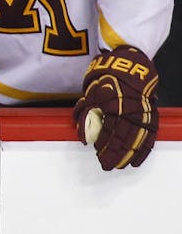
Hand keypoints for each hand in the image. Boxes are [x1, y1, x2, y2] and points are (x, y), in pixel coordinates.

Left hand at [73, 45, 159, 169]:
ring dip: (129, 155)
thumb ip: (86, 117)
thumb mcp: (91, 95)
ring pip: (137, 139)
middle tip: (107, 166)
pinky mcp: (151, 115)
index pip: (110, 131)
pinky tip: (138, 160)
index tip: (98, 155)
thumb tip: (83, 138)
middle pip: (124, 138)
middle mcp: (130, 111)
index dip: (104, 145)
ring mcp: (143, 113)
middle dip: (115, 154)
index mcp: (114, 106)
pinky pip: (149, 136)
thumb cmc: (106, 82)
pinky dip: (144, 150)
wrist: (128, 67)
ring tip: (121, 166)